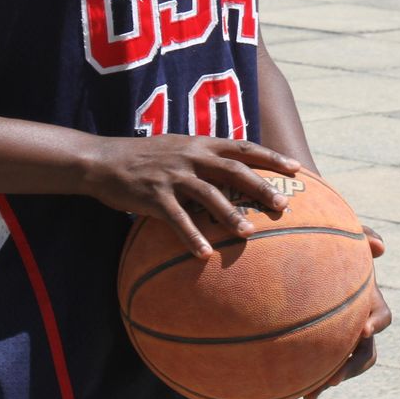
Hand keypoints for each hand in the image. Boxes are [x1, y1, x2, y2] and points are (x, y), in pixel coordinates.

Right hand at [83, 135, 302, 257]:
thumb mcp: (176, 147)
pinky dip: (192, 237)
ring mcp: (172, 176)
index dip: (270, 156)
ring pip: (208, 195)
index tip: (296, 167)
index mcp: (199, 143)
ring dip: (230, 215)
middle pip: (233, 170)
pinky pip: (177, 220)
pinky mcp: (153, 195)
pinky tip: (205, 254)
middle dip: (261, 187)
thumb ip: (203, 155)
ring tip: (249, 234)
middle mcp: (190, 156)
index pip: (242, 147)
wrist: (103, 160)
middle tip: (284, 206)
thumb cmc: (144, 157)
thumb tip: (233, 170)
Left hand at [304, 225, 389, 398]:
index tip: (364, 330)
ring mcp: (338, 335)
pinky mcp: (318, 344)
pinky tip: (293, 391)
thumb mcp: (346, 233)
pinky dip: (309, 380)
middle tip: (335, 377)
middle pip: (366, 352)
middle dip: (352, 366)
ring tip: (312, 392)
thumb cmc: (327, 242)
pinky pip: (318, 367)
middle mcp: (357, 321)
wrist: (301, 256)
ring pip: (343, 365)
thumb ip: (363, 234)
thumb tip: (381, 247)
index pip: (382, 316)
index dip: (376, 324)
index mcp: (367, 299)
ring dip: (331, 379)